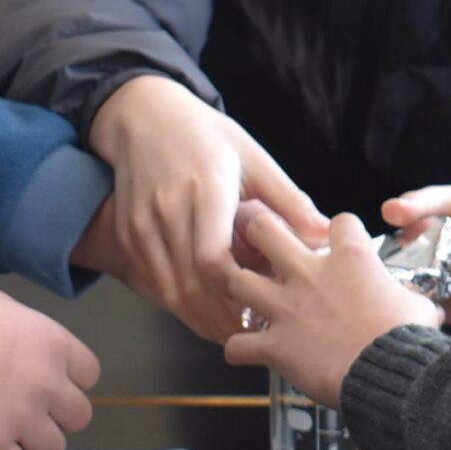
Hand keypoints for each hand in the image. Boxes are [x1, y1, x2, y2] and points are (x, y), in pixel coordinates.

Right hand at [0, 283, 100, 449]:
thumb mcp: (3, 307)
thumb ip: (28, 334)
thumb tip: (28, 348)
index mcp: (53, 344)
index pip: (90, 375)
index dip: (69, 381)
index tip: (50, 383)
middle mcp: (46, 384)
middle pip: (79, 417)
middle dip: (56, 415)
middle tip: (29, 410)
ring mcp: (21, 418)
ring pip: (53, 448)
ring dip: (32, 442)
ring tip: (6, 430)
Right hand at [87, 75, 327, 340]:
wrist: (144, 117)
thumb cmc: (203, 135)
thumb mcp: (252, 157)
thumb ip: (287, 200)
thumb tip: (323, 234)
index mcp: (205, 189)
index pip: (211, 259)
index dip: (234, 292)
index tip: (258, 307)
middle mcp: (167, 209)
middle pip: (189, 285)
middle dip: (220, 318)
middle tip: (251, 332)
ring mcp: (141, 224)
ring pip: (167, 291)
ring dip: (198, 317)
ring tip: (230, 327)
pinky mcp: (127, 234)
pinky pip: (151, 282)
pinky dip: (176, 302)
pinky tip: (201, 307)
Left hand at [218, 211, 441, 405]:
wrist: (392, 373)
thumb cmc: (409, 339)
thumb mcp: (421, 307)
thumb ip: (412, 298)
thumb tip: (423, 305)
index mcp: (351, 259)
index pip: (340, 222)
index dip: (339, 231)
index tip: (340, 243)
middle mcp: (311, 275)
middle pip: (265, 230)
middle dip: (260, 234)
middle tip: (264, 245)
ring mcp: (287, 308)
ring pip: (238, 281)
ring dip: (240, 289)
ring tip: (248, 297)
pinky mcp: (275, 345)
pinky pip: (238, 345)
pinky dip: (237, 349)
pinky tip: (244, 352)